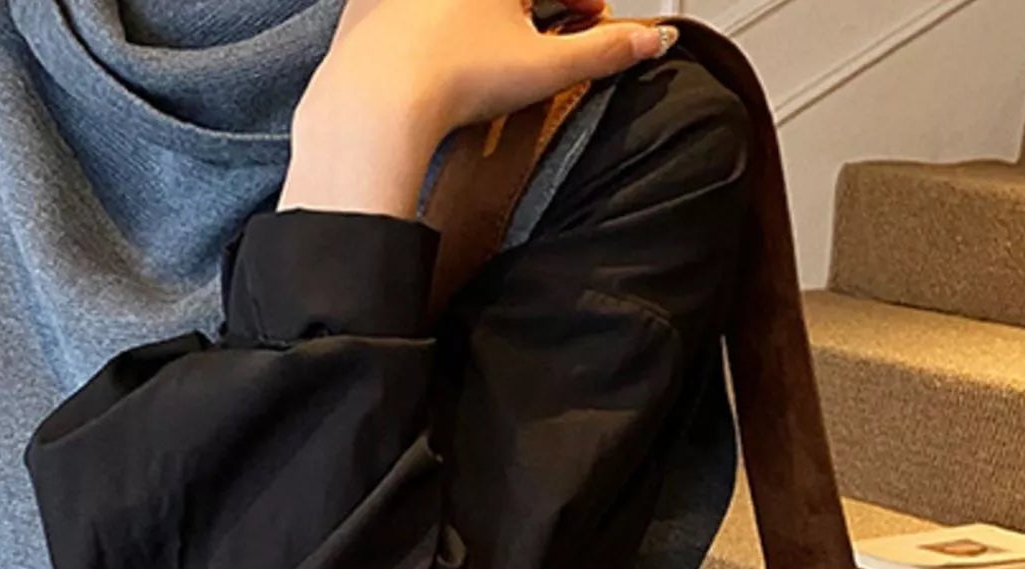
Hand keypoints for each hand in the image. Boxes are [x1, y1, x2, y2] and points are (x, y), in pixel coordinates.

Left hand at [282, 0, 677, 217]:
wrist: (377, 102)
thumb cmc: (455, 78)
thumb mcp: (546, 68)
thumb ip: (604, 52)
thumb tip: (655, 41)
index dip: (582, 0)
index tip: (592, 17)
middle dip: (541, 4)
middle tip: (553, 31)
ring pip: (469, 5)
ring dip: (490, 16)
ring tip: (500, 47)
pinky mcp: (369, 1)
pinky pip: (419, 9)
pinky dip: (441, 22)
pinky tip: (448, 52)